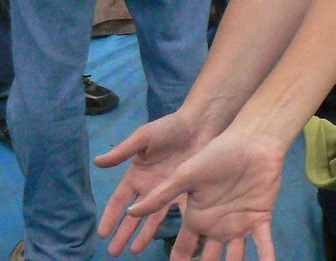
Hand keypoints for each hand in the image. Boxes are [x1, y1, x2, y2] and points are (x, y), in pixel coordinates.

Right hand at [96, 112, 206, 253]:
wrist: (200, 124)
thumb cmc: (170, 128)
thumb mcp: (144, 137)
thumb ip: (122, 151)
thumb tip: (97, 162)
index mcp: (136, 175)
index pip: (119, 200)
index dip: (110, 216)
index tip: (102, 234)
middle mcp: (150, 187)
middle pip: (134, 214)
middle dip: (123, 232)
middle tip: (113, 252)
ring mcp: (168, 190)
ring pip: (152, 217)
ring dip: (143, 234)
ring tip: (134, 251)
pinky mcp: (186, 191)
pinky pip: (177, 212)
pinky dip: (171, 225)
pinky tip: (166, 239)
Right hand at [124, 125, 285, 260]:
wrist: (252, 140)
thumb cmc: (217, 153)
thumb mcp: (185, 174)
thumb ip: (160, 195)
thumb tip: (130, 211)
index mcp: (197, 217)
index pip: (183, 248)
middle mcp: (217, 225)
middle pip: (208, 258)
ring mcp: (240, 223)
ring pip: (235, 257)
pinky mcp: (261, 217)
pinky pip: (264, 243)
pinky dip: (267, 258)